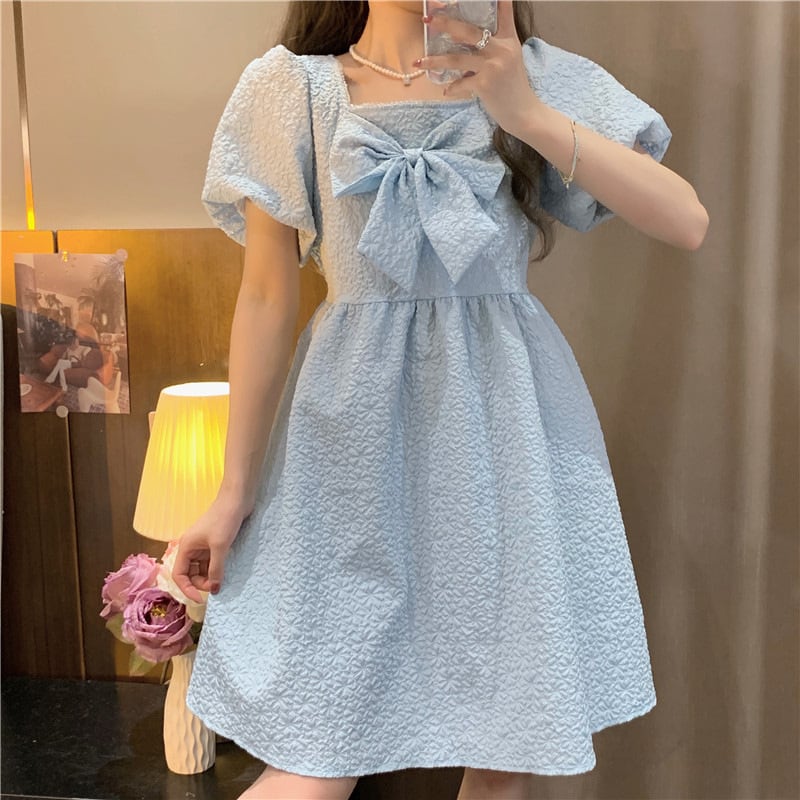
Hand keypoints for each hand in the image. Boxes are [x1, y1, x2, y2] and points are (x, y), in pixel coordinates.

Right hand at [171, 497, 246, 602]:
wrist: (238, 498)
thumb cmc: (224, 519)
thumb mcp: (219, 546)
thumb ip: (215, 569)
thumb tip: (214, 589)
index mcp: (186, 547)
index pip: (179, 575)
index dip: (187, 589)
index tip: (201, 600)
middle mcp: (192, 548)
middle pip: (190, 574)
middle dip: (201, 583)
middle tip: (217, 587)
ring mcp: (204, 546)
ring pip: (202, 569)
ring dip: (210, 577)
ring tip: (222, 580)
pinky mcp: (216, 543)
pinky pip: (212, 562)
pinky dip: (217, 569)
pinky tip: (225, 572)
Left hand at [415, 0, 544, 136]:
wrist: (523, 112)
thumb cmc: (513, 86)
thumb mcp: (511, 58)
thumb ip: (495, 44)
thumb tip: (466, 37)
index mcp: (509, 39)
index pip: (504, 10)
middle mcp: (501, 49)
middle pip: (468, 31)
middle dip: (445, 23)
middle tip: (429, 19)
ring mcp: (492, 66)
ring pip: (456, 59)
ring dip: (435, 61)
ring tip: (419, 62)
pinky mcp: (485, 85)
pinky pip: (460, 82)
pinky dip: (452, 87)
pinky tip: (446, 91)